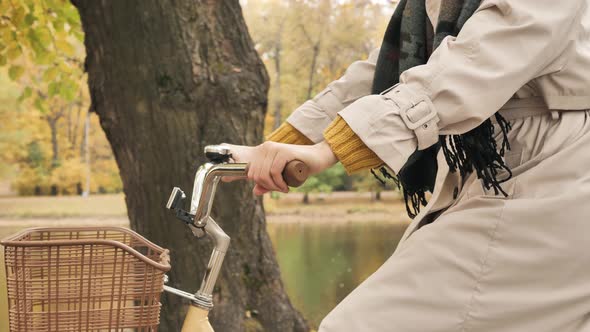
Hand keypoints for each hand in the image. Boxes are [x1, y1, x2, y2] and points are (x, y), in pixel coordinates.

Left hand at [221, 141, 337, 194]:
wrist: (318, 158)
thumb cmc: (300, 168)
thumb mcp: (281, 178)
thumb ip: (268, 184)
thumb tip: (255, 191)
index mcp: (263, 152)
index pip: (246, 166)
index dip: (234, 173)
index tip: (225, 179)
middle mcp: (266, 148)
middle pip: (255, 174)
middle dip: (266, 186)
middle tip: (279, 188)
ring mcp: (274, 149)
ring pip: (263, 174)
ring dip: (273, 186)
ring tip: (284, 187)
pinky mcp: (283, 152)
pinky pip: (273, 172)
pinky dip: (279, 183)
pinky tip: (286, 186)